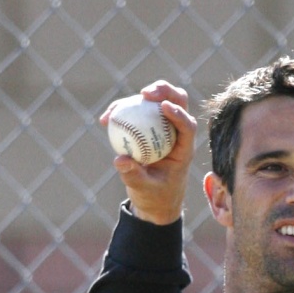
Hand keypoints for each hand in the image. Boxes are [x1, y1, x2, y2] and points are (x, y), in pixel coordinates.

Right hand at [100, 81, 196, 224]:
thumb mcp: (145, 190)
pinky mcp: (148, 126)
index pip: (187, 127)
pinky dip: (121, 111)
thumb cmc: (155, 197)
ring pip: (156, 101)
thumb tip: (120, 159)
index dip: (179, 113)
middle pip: (177, 101)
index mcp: (184, 150)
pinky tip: (105, 120)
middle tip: (145, 93)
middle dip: (164, 91)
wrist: (153, 201)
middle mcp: (176, 134)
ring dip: (136, 98)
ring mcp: (162, 127)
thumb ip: (134, 176)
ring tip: (115, 110)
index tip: (164, 107)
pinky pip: (136, 112)